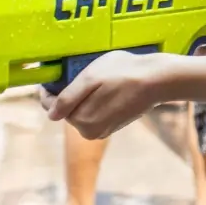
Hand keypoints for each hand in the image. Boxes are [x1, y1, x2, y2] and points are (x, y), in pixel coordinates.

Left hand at [44, 49, 163, 139]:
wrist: (157, 80)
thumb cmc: (123, 74)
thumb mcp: (90, 78)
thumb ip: (67, 98)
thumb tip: (51, 115)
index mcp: (80, 120)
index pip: (52, 107)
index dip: (48, 90)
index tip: (51, 76)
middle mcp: (90, 131)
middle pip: (67, 110)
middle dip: (70, 94)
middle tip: (83, 73)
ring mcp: (103, 130)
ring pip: (81, 111)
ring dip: (84, 97)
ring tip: (99, 80)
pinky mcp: (113, 125)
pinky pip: (95, 113)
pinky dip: (97, 101)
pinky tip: (109, 89)